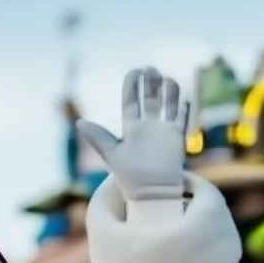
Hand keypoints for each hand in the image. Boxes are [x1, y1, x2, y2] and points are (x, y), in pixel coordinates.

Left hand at [76, 67, 187, 201]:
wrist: (150, 192)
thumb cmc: (129, 176)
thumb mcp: (111, 154)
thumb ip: (98, 137)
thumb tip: (78, 122)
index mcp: (130, 127)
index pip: (131, 99)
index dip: (133, 84)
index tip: (135, 71)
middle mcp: (147, 125)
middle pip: (150, 96)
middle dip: (151, 81)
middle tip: (151, 70)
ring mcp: (163, 130)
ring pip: (168, 102)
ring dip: (169, 89)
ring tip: (167, 82)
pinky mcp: (177, 136)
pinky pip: (182, 117)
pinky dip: (184, 107)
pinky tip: (184, 100)